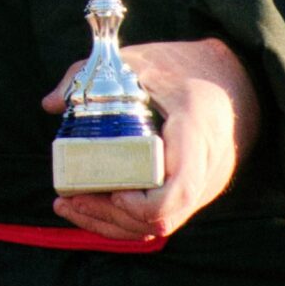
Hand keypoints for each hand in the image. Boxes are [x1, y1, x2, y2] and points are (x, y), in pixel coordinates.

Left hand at [43, 37, 262, 242]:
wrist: (235, 80)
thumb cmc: (184, 67)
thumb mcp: (138, 60)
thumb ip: (90, 75)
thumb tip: (49, 105)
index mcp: (196, 134)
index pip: (180, 190)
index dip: (143, 203)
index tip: (112, 191)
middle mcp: (205, 170)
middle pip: (163, 217)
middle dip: (111, 216)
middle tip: (67, 200)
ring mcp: (202, 187)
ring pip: (160, 225)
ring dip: (113, 223)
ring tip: (68, 206)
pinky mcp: (193, 193)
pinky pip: (162, 218)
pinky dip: (127, 219)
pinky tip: (93, 208)